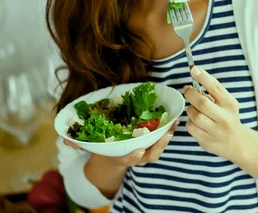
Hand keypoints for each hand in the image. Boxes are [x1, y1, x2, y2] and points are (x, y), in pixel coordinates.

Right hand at [62, 120, 178, 167]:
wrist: (112, 159)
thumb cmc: (103, 149)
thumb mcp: (91, 147)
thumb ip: (79, 143)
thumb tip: (65, 139)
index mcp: (121, 158)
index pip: (128, 159)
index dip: (132, 156)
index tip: (137, 152)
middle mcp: (136, 156)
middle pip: (150, 155)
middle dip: (159, 145)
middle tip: (166, 134)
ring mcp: (145, 151)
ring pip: (159, 147)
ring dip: (167, 136)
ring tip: (174, 123)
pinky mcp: (152, 143)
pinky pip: (162, 138)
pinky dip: (169, 130)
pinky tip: (175, 117)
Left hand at [184, 66, 246, 161]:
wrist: (236, 142)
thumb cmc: (228, 118)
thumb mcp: (227, 104)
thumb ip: (214, 95)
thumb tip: (194, 83)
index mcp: (230, 104)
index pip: (216, 88)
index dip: (203, 77)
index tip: (194, 69)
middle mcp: (224, 118)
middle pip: (202, 103)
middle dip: (191, 94)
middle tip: (187, 90)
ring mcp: (215, 131)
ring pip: (194, 115)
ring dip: (190, 110)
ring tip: (195, 110)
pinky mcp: (206, 141)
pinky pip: (190, 127)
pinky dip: (190, 122)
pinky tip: (197, 123)